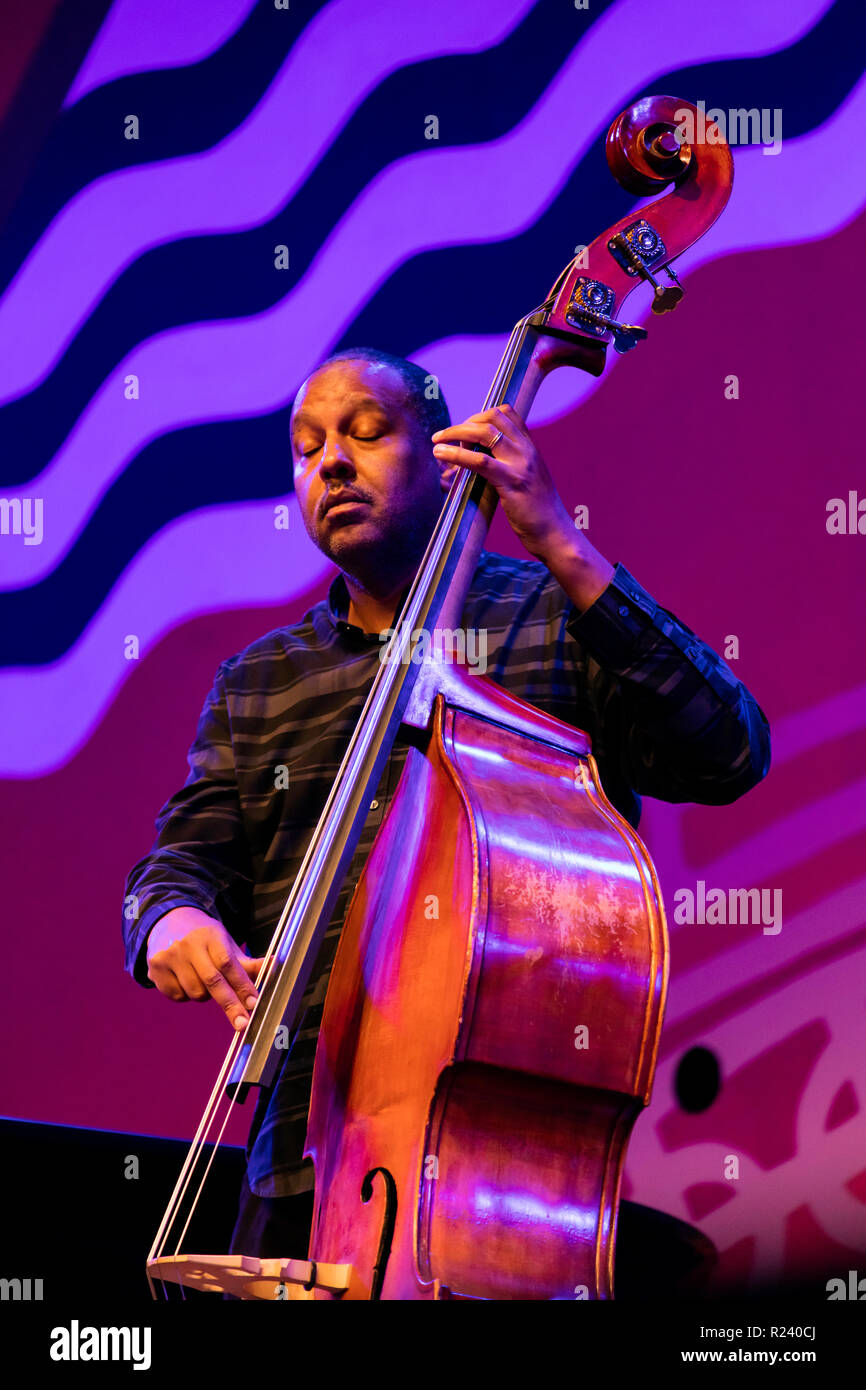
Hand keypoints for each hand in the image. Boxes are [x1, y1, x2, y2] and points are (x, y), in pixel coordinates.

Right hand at [146, 906, 265, 1031]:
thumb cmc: (204, 938)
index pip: (228, 964)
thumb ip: (247, 962)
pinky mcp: (155, 969)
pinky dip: (186, 995)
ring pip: (195, 992)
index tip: (254, 1003)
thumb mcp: (225, 943)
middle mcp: (187, 944)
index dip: (242, 985)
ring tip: (203, 979)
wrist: (167, 922)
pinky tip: (185, 978)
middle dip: (230, 1004)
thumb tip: (275, 965)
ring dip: (206, 995)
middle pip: (212, 981)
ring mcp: (169, 956)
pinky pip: (177, 996)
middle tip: (243, 1023)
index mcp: (210, 935)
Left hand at [431, 404, 572, 560]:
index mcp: (531, 448)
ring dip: (455, 433)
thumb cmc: (538, 512)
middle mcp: (527, 450)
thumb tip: (483, 461)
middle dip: (464, 423)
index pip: (507, 413)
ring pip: (483, 433)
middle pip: (492, 418)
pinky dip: (456, 454)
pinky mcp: (511, 482)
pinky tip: (441, 454)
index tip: (466, 431)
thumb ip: (511, 466)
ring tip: (437, 442)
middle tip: (446, 437)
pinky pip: (479, 461)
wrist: (555, 532)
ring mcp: (520, 464)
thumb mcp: (528, 480)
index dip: (481, 416)